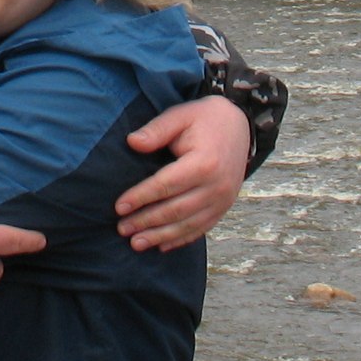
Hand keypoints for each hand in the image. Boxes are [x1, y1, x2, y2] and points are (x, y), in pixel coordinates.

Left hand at [116, 96, 250, 250]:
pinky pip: (201, 228)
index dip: (141, 197)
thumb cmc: (205, 119)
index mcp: (204, 162)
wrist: (240, 125)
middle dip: (146, 221)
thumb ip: (156, 130)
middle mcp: (216, 186)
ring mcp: (223, 200)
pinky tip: (162, 246)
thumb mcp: (180, 115)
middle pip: (175, 210)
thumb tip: (132, 142)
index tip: (119, 207)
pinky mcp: (224, 207)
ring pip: (187, 224)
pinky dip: (181, 239)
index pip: (166, 185)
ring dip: (160, 236)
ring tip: (136, 243)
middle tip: (122, 228)